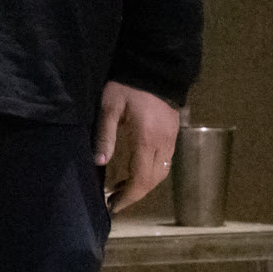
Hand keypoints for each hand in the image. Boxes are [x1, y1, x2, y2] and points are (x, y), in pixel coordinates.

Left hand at [94, 80, 178, 213]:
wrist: (155, 66)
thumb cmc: (127, 86)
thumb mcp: (109, 106)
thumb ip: (105, 135)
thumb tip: (98, 162)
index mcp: (147, 139)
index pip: (141, 179)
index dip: (128, 196)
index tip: (113, 205)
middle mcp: (164, 143)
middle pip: (153, 180)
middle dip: (135, 194)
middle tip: (114, 200)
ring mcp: (172, 139)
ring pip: (162, 172)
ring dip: (144, 184)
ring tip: (123, 188)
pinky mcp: (173, 133)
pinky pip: (165, 161)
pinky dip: (152, 172)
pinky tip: (136, 170)